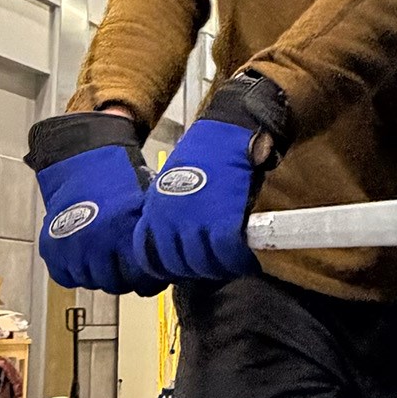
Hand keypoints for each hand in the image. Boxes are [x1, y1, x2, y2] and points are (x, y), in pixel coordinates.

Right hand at [25, 111, 165, 294]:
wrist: (84, 158)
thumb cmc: (121, 180)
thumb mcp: (148, 204)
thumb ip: (153, 237)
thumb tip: (171, 262)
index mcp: (124, 233)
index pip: (142, 280)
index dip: (151, 281)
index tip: (153, 276)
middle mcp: (95, 244)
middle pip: (115, 285)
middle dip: (126, 278)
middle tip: (129, 267)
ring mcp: (71, 248)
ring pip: (90, 282)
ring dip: (100, 274)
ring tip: (108, 258)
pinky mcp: (51, 248)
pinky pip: (65, 276)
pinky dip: (75, 271)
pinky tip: (88, 256)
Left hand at [134, 71, 290, 280]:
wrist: (229, 128)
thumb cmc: (207, 153)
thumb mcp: (175, 184)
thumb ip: (174, 215)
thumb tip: (183, 241)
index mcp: (154, 212)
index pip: (150, 259)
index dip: (171, 266)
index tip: (187, 264)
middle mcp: (168, 221)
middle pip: (178, 266)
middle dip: (199, 269)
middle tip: (217, 263)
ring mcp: (193, 223)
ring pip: (203, 265)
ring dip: (220, 267)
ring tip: (234, 260)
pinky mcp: (222, 222)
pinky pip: (227, 255)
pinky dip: (238, 260)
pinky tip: (246, 256)